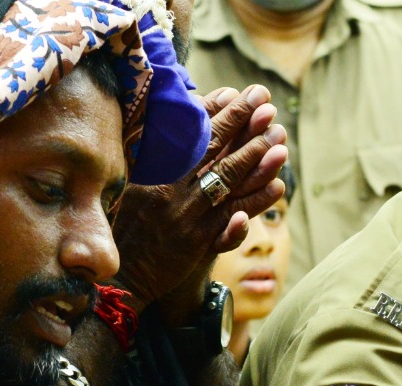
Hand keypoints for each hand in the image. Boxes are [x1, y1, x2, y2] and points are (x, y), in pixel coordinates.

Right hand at [113, 85, 287, 311]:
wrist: (120, 276)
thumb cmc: (128, 228)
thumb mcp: (133, 187)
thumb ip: (154, 159)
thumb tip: (174, 124)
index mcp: (153, 172)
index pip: (188, 135)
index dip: (215, 112)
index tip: (238, 93)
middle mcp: (170, 190)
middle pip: (213, 152)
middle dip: (242, 125)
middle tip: (267, 104)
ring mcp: (187, 216)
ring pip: (227, 182)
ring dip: (257, 159)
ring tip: (280, 139)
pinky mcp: (200, 243)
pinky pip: (234, 218)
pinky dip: (256, 202)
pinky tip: (278, 187)